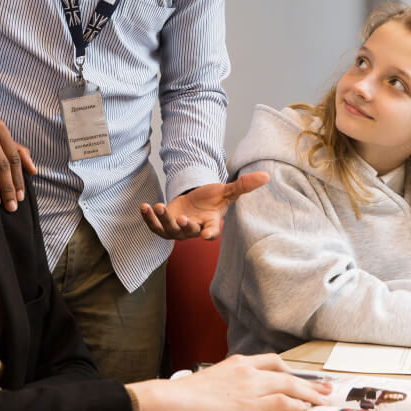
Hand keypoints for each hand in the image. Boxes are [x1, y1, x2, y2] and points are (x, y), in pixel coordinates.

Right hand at [128, 354, 330, 410]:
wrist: (172, 397)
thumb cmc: (187, 393)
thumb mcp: (213, 379)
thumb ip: (231, 381)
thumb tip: (239, 392)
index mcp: (238, 362)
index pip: (272, 361)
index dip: (291, 370)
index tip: (302, 377)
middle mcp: (247, 370)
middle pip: (286, 373)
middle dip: (309, 382)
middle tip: (325, 388)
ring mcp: (249, 386)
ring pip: (288, 385)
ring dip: (309, 393)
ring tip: (323, 399)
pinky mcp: (248, 404)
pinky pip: (279, 401)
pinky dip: (294, 403)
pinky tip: (303, 407)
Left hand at [140, 172, 268, 239]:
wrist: (196, 201)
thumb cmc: (212, 199)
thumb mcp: (227, 191)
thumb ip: (244, 185)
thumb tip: (266, 175)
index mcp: (210, 223)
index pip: (211, 232)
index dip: (209, 234)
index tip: (206, 235)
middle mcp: (193, 230)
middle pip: (188, 232)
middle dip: (183, 226)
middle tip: (181, 219)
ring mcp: (177, 230)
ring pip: (168, 230)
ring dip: (161, 219)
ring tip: (157, 206)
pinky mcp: (165, 226)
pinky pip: (155, 226)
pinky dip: (148, 218)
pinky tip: (144, 206)